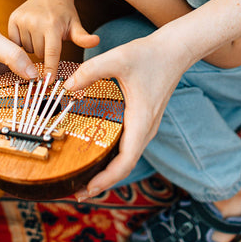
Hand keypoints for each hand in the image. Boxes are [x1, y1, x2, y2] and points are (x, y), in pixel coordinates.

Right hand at [8, 0, 98, 76]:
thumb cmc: (64, 12)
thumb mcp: (75, 24)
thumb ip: (83, 37)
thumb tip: (97, 41)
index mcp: (52, 25)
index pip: (51, 53)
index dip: (50, 69)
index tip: (47, 83)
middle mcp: (35, 21)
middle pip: (39, 54)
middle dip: (45, 53)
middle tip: (50, 40)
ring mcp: (22, 20)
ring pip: (26, 50)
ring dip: (33, 48)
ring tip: (40, 34)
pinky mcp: (12, 19)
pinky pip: (15, 43)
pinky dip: (22, 42)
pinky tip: (30, 33)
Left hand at [62, 26, 193, 198]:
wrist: (175, 50)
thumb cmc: (149, 54)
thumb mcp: (117, 59)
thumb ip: (90, 71)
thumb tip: (65, 87)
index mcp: (141, 120)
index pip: (125, 161)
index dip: (106, 179)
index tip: (88, 189)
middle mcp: (146, 129)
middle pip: (125, 166)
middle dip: (103, 182)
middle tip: (76, 192)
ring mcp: (146, 126)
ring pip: (127, 158)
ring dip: (108, 172)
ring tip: (84, 179)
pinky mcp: (144, 120)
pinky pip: (128, 146)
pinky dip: (113, 158)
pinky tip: (97, 154)